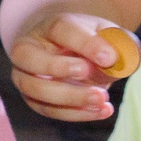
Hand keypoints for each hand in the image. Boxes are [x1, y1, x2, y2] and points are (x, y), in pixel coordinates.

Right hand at [7, 10, 140, 122]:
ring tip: (101, 99)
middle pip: (28, 57)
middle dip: (58, 67)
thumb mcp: (110, 38)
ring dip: (69, 96)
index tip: (109, 58)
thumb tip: (112, 62)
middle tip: (89, 73)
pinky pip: (46, 109)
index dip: (84, 44)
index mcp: (50, 27)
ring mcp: (24, 75)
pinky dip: (75, 113)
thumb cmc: (96, 45)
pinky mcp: (32, 98)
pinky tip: (101, 110)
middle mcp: (28, 49)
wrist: (84, 60)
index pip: (59, 30)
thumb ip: (116, 46)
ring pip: (33, 88)